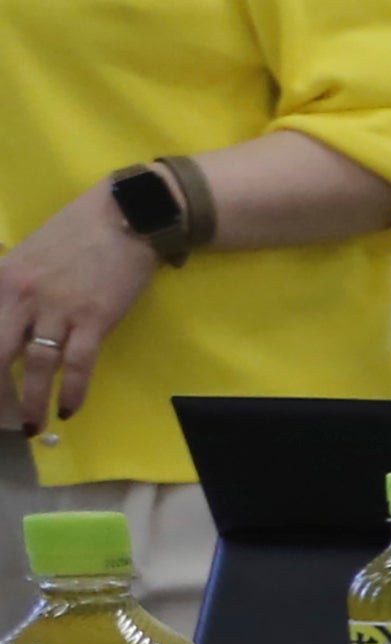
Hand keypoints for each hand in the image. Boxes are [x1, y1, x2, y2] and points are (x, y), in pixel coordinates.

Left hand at [0, 185, 156, 436]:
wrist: (126, 216)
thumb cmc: (77, 234)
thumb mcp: (27, 257)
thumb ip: (12, 290)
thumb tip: (8, 327)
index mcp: (2, 279)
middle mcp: (23, 296)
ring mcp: (59, 309)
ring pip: (37, 364)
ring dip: (31, 401)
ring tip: (29, 427)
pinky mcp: (94, 319)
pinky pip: (77, 363)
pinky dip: (71, 391)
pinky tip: (68, 410)